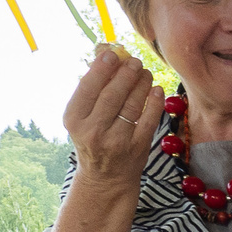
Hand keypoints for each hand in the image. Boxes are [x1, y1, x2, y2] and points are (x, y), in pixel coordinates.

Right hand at [63, 45, 161, 182]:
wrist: (105, 177)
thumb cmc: (93, 138)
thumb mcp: (82, 118)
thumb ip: (91, 92)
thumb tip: (107, 57)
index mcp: (74, 120)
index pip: (88, 88)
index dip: (101, 69)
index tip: (112, 54)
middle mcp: (93, 131)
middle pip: (112, 95)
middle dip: (125, 74)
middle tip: (134, 61)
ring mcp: (117, 140)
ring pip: (132, 105)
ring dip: (141, 84)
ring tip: (145, 72)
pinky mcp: (138, 147)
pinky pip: (149, 120)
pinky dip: (155, 102)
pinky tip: (156, 90)